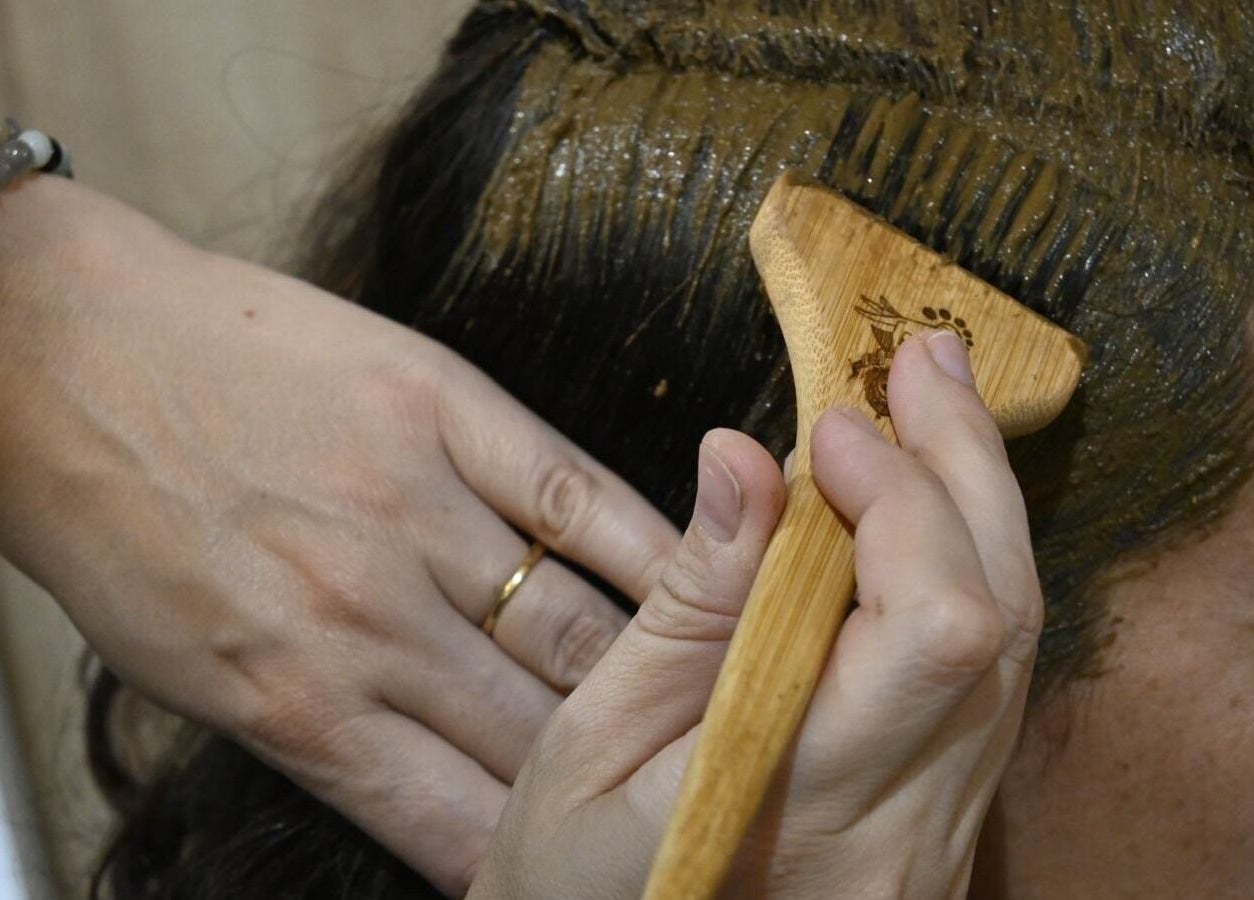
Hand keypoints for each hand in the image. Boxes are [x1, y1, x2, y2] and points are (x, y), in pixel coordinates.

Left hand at [0, 177, 677, 894]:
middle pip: (542, 731)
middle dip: (620, 776)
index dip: (538, 855)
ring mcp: (413, 508)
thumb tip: (433, 786)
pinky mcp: (442, 409)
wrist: (63, 361)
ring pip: (578, 625)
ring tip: (715, 696)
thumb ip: (322, 734)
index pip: (459, 817)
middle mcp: (368, 620)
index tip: (593, 863)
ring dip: (658, 673)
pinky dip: (649, 545)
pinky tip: (702, 575)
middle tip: (678, 783)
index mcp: (295, 702)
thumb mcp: (190, 671)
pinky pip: (574, 496)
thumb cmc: (119, 521)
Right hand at [470, 333, 1041, 897]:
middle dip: (965, 466)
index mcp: (799, 812)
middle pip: (999, 621)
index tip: (834, 426)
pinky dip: (962, 572)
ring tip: (929, 410)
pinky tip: (921, 512)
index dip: (903, 499)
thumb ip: (690, 605)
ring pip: (1012, 648)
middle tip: (921, 362)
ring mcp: (933, 845)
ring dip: (976, 508)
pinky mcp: (936, 834)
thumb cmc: (567, 884)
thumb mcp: (591, 741)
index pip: (931, 629)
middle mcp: (899, 839)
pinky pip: (985, 683)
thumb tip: (745, 456)